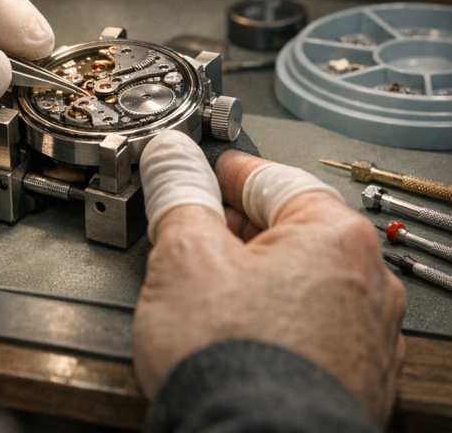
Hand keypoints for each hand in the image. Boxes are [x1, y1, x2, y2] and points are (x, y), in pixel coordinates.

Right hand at [133, 148, 405, 426]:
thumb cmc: (235, 366)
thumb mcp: (185, 257)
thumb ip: (179, 194)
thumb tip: (170, 157)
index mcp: (336, 234)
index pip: (269, 177)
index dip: (223, 171)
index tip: (197, 169)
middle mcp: (367, 280)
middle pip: (287, 230)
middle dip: (234, 230)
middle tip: (191, 235)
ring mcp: (367, 335)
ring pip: (300, 281)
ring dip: (254, 278)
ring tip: (205, 293)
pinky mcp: (356, 379)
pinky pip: (310, 328)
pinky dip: (274, 322)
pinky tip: (235, 336)